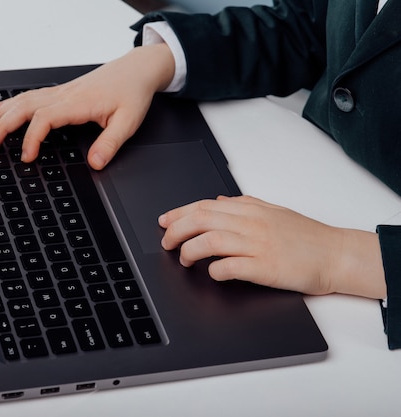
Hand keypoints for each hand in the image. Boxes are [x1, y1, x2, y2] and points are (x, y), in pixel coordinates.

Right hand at [0, 43, 175, 169]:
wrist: (137, 69)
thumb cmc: (132, 92)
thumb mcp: (128, 122)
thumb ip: (110, 144)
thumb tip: (95, 163)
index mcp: (78, 103)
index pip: (45, 118)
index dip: (31, 138)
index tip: (26, 157)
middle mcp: (65, 95)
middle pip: (25, 108)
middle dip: (3, 125)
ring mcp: (61, 92)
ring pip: (23, 101)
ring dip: (1, 114)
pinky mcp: (61, 92)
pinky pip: (31, 96)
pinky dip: (11, 103)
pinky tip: (0, 109)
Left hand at [158, 195, 385, 298]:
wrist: (336, 255)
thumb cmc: (307, 236)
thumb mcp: (273, 212)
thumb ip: (244, 206)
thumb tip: (218, 202)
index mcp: (251, 209)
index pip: (204, 206)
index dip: (178, 213)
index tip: (164, 221)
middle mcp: (251, 223)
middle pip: (200, 220)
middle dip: (176, 230)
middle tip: (166, 243)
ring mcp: (257, 245)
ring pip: (209, 241)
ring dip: (189, 251)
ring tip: (184, 260)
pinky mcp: (264, 268)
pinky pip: (229, 267)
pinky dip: (214, 271)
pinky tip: (212, 273)